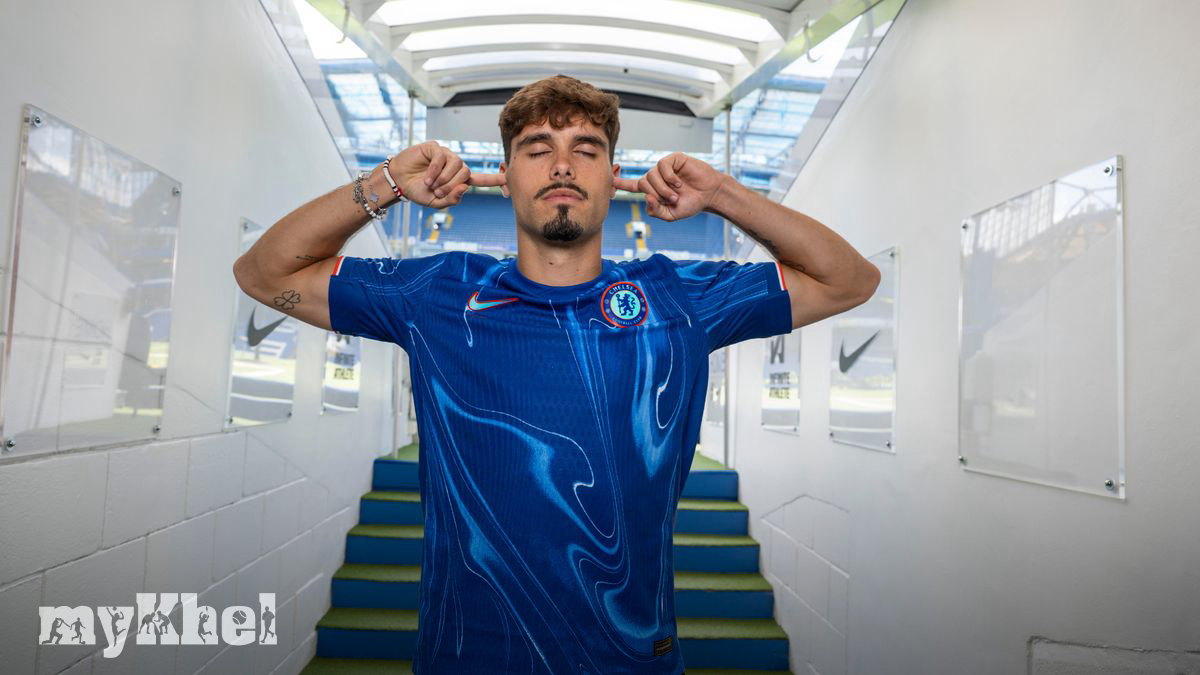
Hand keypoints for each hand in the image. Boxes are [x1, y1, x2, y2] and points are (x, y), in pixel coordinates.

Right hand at [385, 141, 505, 207]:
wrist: (398, 181)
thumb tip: (466, 188)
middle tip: (438, 192)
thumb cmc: (417, 190)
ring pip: (458, 165)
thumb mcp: (435, 202)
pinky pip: (442, 158)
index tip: (509, 181)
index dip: (495, 180)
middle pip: (467, 173)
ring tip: (432, 185)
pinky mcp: (435, 148)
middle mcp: (455, 166)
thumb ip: (451, 199)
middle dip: (452, 186)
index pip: (481, 179)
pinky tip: (428, 177)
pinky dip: (435, 170)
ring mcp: (446, 156)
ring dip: (445, 179)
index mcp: (458, 180)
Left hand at [613, 152, 726, 220]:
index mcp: (653, 190)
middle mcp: (656, 177)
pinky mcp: (673, 159)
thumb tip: (646, 198)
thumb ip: (656, 211)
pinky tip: (678, 182)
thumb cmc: (691, 203)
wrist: (709, 194)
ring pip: (651, 176)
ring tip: (676, 194)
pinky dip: (669, 177)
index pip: (632, 185)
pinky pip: (662, 166)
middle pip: (643, 183)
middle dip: (656, 194)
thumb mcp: (671, 215)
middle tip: (672, 200)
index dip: (620, 182)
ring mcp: (664, 167)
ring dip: (663, 188)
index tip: (609, 179)